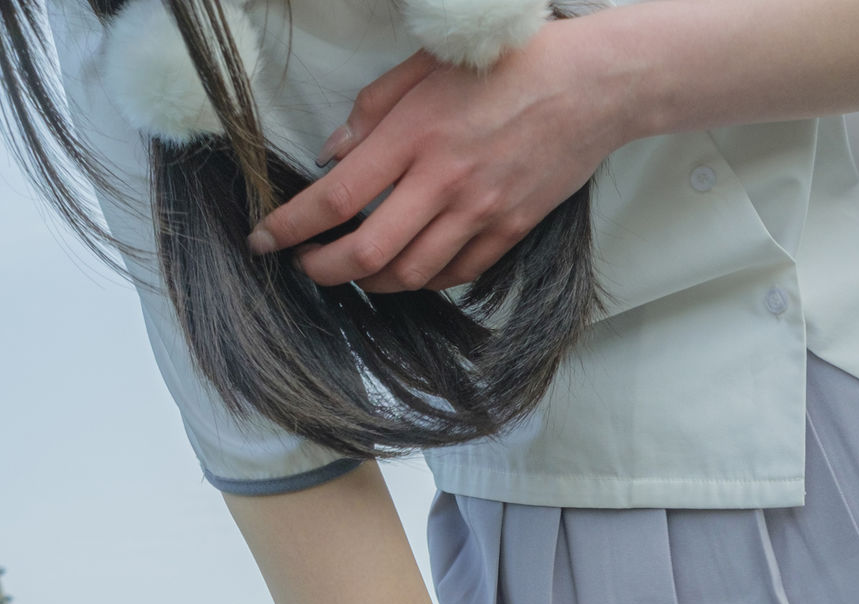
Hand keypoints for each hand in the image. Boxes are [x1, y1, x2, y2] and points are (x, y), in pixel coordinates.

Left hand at [247, 17, 629, 292]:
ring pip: (410, 273)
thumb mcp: (427, 66)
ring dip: (370, 281)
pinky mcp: (509, 230)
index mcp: (415, 134)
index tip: (264, 239)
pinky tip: (405, 268)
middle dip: (324, 269)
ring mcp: (479, 212)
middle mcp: (443, 181)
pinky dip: (422, 279)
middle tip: (305, 267)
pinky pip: (455, 273)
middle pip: (368, 251)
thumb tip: (332, 156)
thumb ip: (373, 110)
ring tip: (351, 270)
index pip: (337, 196)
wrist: (591, 87)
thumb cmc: (508, 65)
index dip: (292, 226)